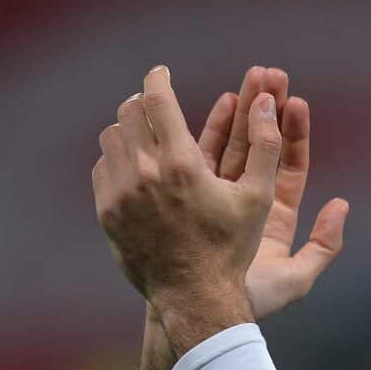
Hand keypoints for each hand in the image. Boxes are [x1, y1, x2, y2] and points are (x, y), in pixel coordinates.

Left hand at [93, 66, 274, 351]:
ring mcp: (120, 194)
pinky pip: (102, 168)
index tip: (161, 73)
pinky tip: (133, 166)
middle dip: (144, 103)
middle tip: (156, 103)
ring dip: (128, 129)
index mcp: (181, 164)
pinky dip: (116, 159)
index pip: (157, 99)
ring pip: (111, 138)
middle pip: (129, 113)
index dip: (158, 79)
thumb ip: (267, 145)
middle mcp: (144, 173)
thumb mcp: (259, 197)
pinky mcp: (106, 213)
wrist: (194, 297)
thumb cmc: (232, 248)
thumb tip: (268, 100)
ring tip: (145, 133)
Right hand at [197, 66, 349, 319]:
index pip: (290, 167)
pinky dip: (212, 131)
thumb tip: (342, 205)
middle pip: (262, 148)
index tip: (296, 100)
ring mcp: (218, 200)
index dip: (295, 133)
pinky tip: (220, 104)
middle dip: (267, 110)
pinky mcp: (192, 199)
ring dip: (241, 113)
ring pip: (232, 147)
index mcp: (276, 221)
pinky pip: (204, 158)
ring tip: (249, 79)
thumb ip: (324, 245)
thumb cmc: (247, 303)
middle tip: (270, 72)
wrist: (197, 318)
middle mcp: (248, 206)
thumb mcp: (297, 278)